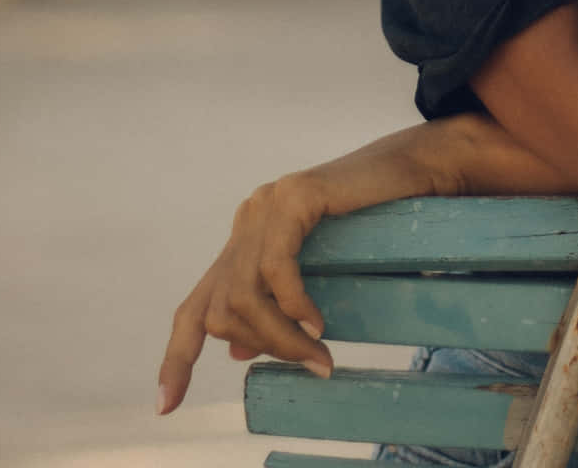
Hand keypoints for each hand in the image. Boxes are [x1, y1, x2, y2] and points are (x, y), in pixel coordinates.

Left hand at [157, 117, 478, 415]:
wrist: (410, 172)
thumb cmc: (373, 221)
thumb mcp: (315, 273)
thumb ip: (273, 306)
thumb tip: (236, 352)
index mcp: (245, 240)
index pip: (196, 305)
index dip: (178, 357)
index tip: (167, 404)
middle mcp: (247, 220)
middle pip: (218, 309)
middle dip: (262, 347)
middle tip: (311, 363)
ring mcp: (266, 205)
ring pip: (244, 295)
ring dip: (280, 336)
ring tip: (318, 352)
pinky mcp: (292, 197)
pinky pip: (276, 268)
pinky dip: (294, 305)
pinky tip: (319, 321)